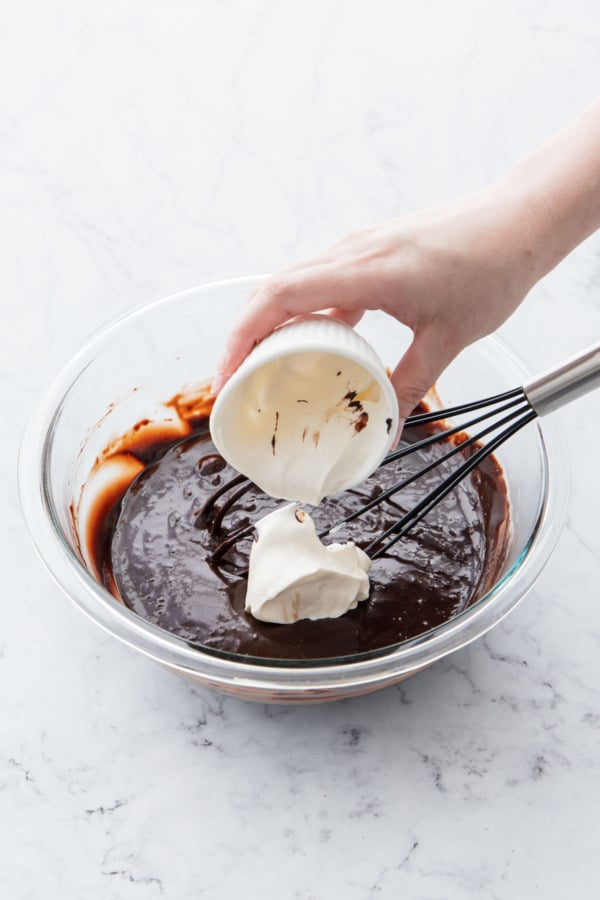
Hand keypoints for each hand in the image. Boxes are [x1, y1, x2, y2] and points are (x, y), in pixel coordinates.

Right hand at [212, 185, 538, 421]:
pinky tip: (314, 343)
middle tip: (235, 380)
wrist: (519, 220)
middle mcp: (352, 252)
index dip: (243, 335)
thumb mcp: (449, 338)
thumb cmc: (491, 266)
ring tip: (263, 366)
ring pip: (294, 284)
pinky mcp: (371, 252)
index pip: (280, 296)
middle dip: (244, 336)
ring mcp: (359, 248)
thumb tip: (386, 425)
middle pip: (274, 290)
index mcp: (366, 270)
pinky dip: (305, 314)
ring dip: (271, 324)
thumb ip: (411, 384)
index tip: (229, 373)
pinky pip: (321, 283)